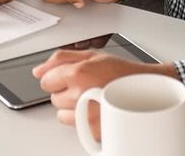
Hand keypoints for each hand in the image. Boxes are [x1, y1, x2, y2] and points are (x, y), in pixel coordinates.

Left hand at [32, 49, 179, 140]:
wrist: (147, 89)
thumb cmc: (122, 71)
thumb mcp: (92, 55)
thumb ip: (60, 59)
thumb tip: (38, 70)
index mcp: (77, 72)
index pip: (46, 81)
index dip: (57, 78)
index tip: (70, 77)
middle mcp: (80, 94)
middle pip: (53, 98)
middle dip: (66, 92)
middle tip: (86, 85)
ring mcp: (87, 114)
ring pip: (61, 114)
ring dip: (71, 107)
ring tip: (91, 97)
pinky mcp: (94, 130)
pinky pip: (74, 126)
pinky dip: (81, 119)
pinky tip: (95, 108)